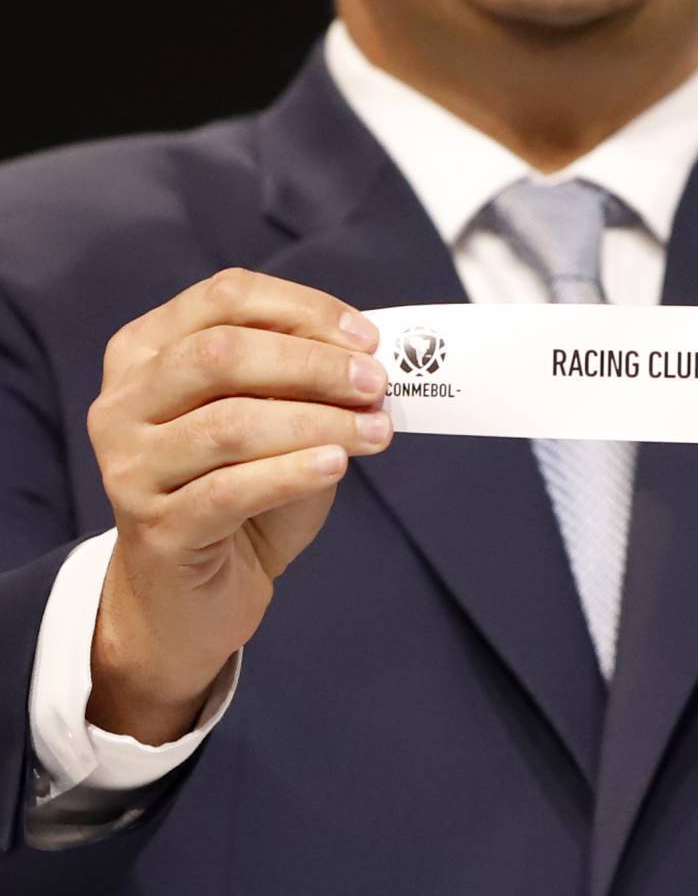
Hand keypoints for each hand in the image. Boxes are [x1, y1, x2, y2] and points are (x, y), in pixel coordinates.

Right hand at [85, 268, 391, 741]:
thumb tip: (364, 358)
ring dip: (317, 421)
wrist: (189, 598)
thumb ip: (299, 382)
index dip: (303, 309)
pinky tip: (336, 465)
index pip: (223, 297)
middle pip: (220, 353)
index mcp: (145, 352)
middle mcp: (124, 402)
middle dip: (312, 363)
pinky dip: (292, 472)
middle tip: (375, 383)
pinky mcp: (153, 530)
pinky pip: (230, 491)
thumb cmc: (240, 492)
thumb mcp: (269, 419)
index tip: (367, 339)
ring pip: (229, 424)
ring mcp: (130, 467)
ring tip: (375, 431)